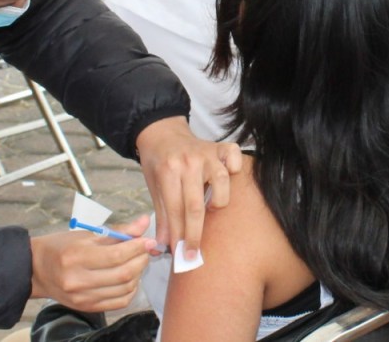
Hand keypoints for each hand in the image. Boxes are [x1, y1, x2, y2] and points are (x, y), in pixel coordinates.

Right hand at [29, 215, 154, 310]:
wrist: (37, 270)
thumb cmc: (61, 247)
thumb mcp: (86, 234)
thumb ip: (117, 231)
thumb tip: (143, 223)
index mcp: (76, 256)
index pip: (116, 255)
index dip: (137, 247)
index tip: (148, 240)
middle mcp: (78, 280)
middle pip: (122, 273)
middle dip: (141, 260)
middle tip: (145, 249)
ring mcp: (83, 297)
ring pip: (124, 289)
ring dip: (138, 274)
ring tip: (137, 261)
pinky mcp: (87, 307)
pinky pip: (119, 302)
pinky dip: (130, 289)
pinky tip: (129, 278)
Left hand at [135, 117, 242, 259]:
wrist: (162, 133)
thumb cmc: (158, 163)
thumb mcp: (153, 187)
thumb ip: (162, 216)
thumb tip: (165, 246)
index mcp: (168, 171)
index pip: (175, 210)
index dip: (178, 235)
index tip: (182, 255)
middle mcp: (189, 162)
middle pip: (196, 204)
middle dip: (194, 234)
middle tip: (193, 252)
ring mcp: (207, 153)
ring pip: (221, 182)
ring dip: (217, 202)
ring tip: (210, 210)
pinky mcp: (220, 147)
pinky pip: (234, 156)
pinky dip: (235, 167)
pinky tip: (230, 177)